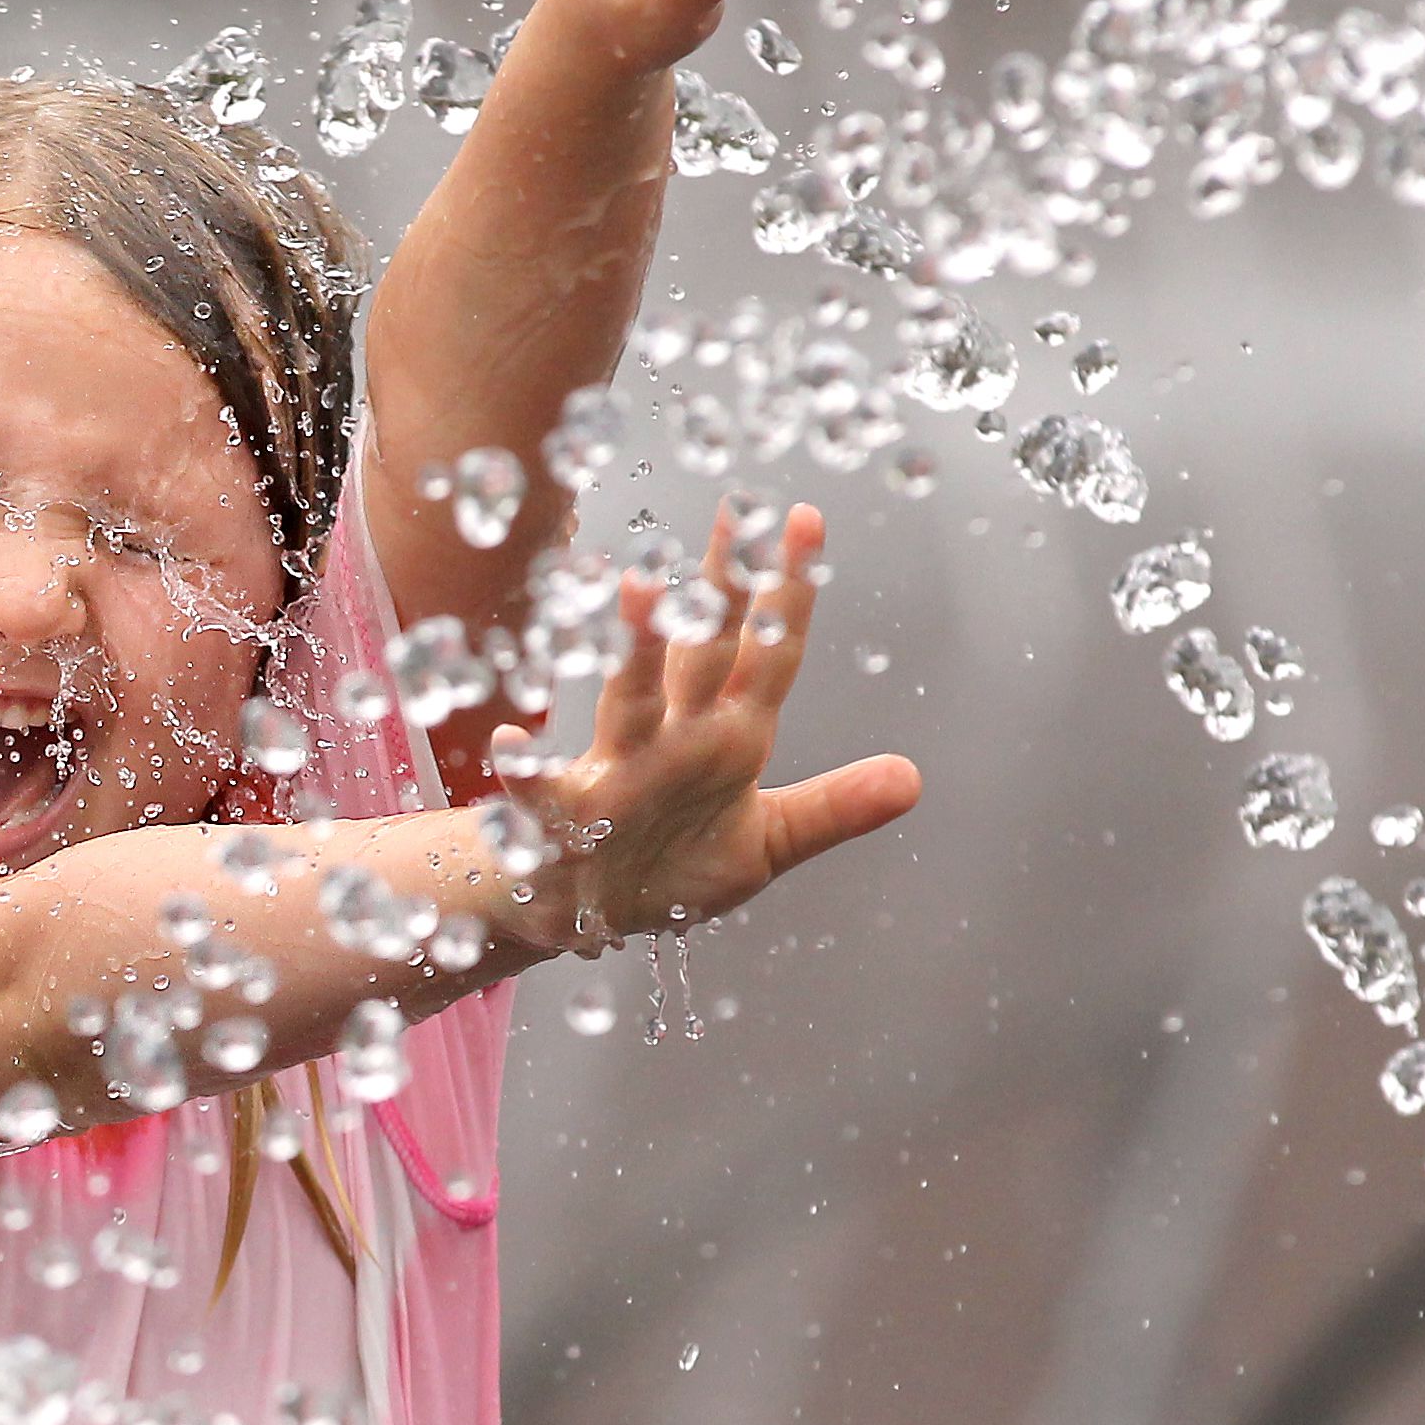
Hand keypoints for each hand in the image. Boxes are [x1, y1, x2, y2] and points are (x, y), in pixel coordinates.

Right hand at [504, 501, 918, 944]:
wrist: (583, 910)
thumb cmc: (671, 866)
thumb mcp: (766, 844)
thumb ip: (833, 809)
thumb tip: (912, 779)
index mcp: (728, 739)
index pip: (768, 655)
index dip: (789, 592)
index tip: (803, 519)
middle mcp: (674, 739)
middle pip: (702, 653)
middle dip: (721, 588)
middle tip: (737, 514)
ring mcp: (617, 771)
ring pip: (628, 701)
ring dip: (634, 649)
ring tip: (638, 589)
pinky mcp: (562, 817)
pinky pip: (537, 791)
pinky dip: (523, 770)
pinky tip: (512, 744)